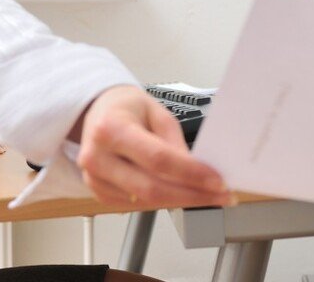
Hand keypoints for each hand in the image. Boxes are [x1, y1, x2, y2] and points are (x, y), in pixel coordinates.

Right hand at [75, 84, 232, 207]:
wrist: (98, 113)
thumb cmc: (127, 108)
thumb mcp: (156, 111)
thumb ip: (174, 141)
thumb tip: (195, 170)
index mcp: (112, 128)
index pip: (158, 158)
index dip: (190, 173)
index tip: (216, 180)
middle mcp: (98, 156)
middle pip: (152, 188)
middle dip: (192, 195)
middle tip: (219, 195)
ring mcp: (94, 178)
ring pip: (145, 201)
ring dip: (179, 200)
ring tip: (204, 193)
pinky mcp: (97, 192)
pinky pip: (135, 204)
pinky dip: (160, 201)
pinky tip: (176, 192)